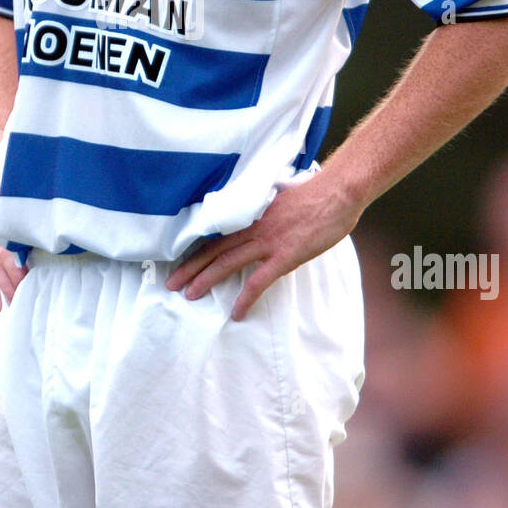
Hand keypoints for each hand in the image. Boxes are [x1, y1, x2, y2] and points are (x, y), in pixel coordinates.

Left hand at [165, 172, 362, 320]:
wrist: (336, 193)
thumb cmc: (314, 195)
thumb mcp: (280, 199)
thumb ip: (264, 211)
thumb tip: (257, 217)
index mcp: (251, 214)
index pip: (216, 234)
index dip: (196, 249)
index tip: (179, 261)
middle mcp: (253, 228)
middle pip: (214, 250)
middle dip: (191, 268)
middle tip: (171, 284)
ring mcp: (267, 242)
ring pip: (228, 263)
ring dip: (206, 280)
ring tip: (190, 296)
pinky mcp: (284, 256)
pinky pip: (258, 282)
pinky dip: (245, 299)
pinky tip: (236, 313)